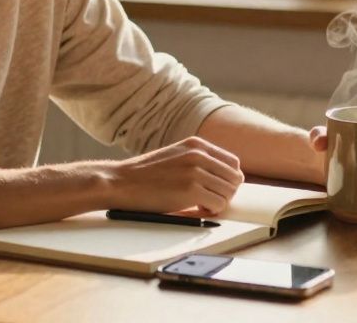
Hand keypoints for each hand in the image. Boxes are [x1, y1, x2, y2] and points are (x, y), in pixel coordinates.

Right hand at [104, 136, 244, 215]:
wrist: (120, 182)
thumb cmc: (145, 174)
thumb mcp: (175, 156)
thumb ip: (198, 161)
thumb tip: (223, 178)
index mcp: (197, 144)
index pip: (233, 163)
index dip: (228, 180)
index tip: (215, 189)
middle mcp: (199, 154)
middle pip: (235, 178)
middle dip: (225, 193)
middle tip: (208, 200)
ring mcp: (195, 171)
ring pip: (229, 193)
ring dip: (218, 202)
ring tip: (199, 204)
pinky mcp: (191, 190)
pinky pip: (219, 205)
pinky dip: (211, 211)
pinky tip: (196, 209)